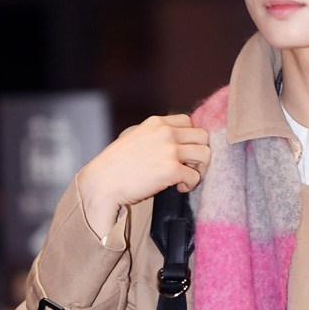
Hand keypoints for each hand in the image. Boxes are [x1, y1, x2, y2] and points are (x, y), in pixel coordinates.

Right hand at [77, 114, 210, 237]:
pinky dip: (191, 185)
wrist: (102, 182)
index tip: (182, 152)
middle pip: (203, 137)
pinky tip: (178, 188)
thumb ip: (154, 135)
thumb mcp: (134, 137)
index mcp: (156, 122)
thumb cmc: (116, 165)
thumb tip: (172, 140)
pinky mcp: (171, 170)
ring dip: (199, 169)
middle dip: (199, 153)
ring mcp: (170, 150)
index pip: (189, 121)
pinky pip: (196, 177)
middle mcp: (166, 132)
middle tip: (188, 166)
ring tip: (185, 177)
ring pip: (206, 155)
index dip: (190, 138)